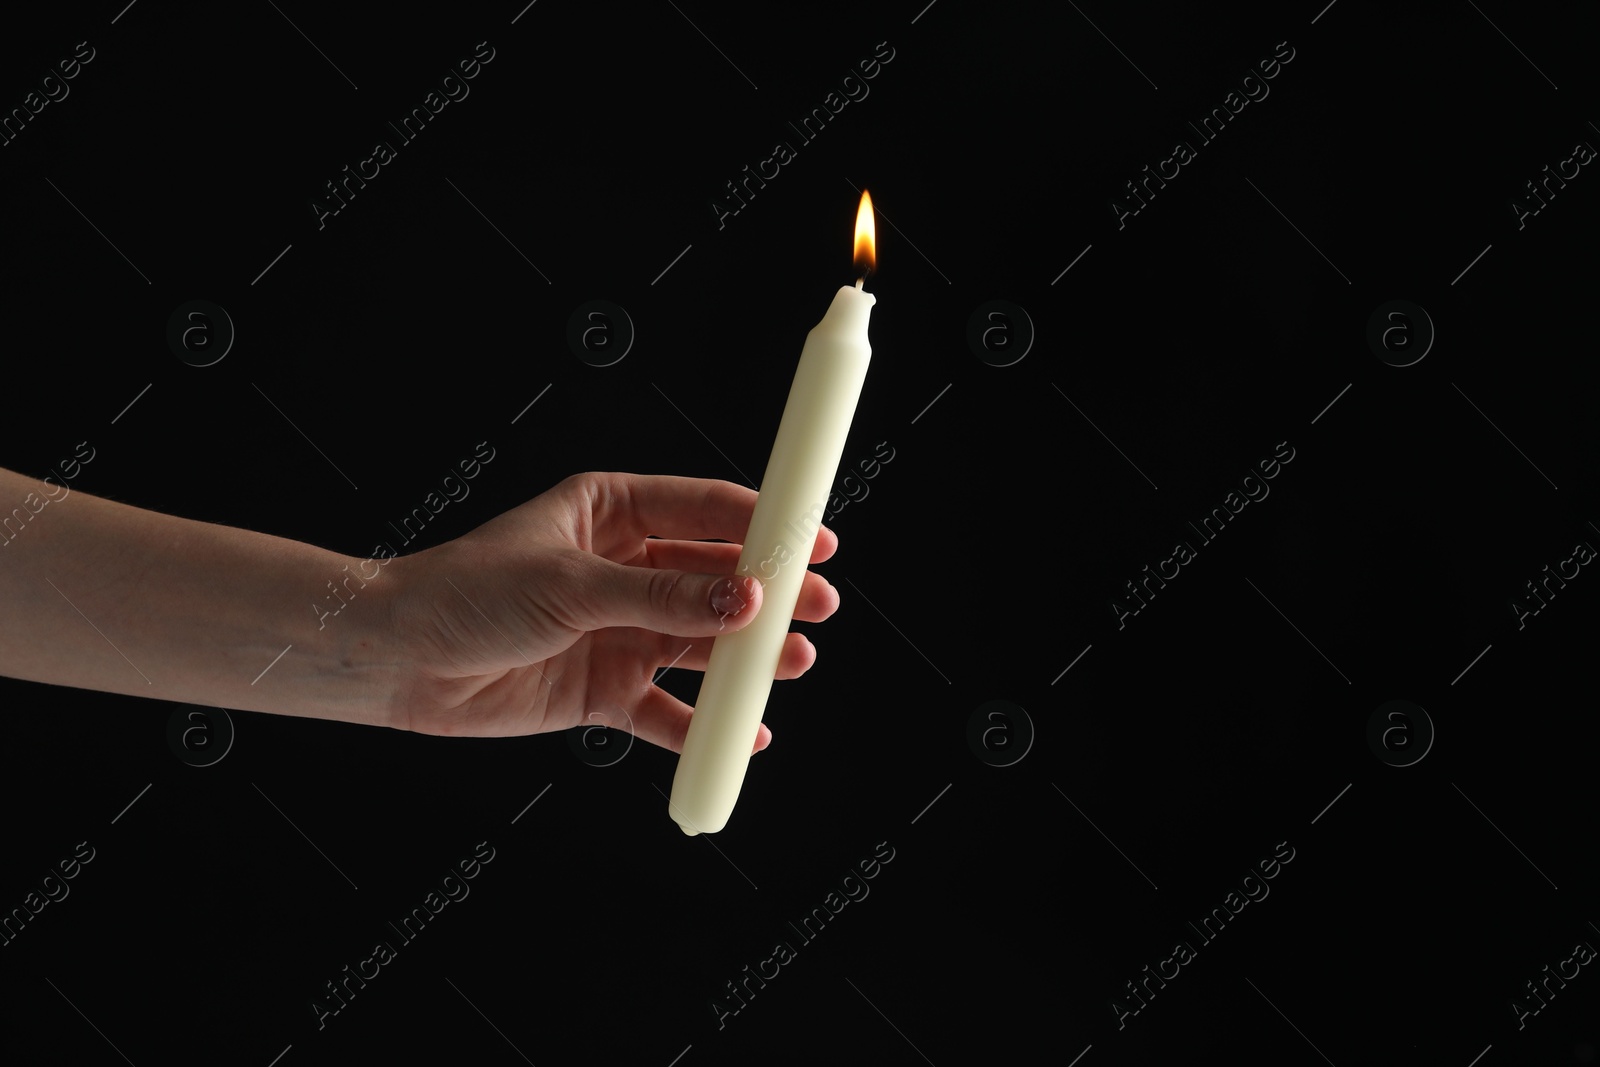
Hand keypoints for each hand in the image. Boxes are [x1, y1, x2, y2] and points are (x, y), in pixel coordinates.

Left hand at [385, 472, 840, 753]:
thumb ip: (661, 596)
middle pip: (715, 580)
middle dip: (768, 595)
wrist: (398, 661)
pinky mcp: (603, 688)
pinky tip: (737, 732)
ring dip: (745, 657)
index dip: (764, 524)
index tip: (813, 538)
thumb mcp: (571, 583)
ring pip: (700, 643)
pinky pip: (666, 709)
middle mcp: (622, 569)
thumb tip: (742, 598)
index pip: (706, 510)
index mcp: (612, 513)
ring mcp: (617, 629)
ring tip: (790, 665)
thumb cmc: (465, 592)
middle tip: (816, 607)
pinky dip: (701, 724)